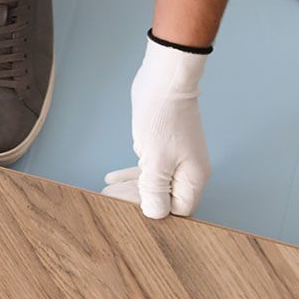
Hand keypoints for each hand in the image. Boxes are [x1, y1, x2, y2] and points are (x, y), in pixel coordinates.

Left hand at [103, 38, 209, 218]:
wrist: (163, 83)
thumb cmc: (163, 120)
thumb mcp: (156, 161)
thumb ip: (155, 191)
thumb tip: (156, 214)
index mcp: (193, 178)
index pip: (179, 210)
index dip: (157, 214)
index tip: (131, 212)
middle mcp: (187, 171)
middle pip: (165, 198)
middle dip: (138, 202)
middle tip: (110, 200)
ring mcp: (175, 159)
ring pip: (154, 184)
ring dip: (131, 189)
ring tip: (106, 192)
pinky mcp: (162, 149)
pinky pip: (147, 169)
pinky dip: (131, 175)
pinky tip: (110, 177)